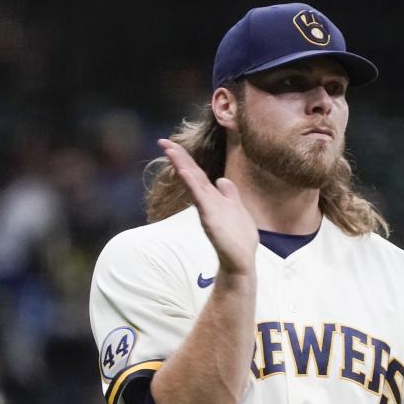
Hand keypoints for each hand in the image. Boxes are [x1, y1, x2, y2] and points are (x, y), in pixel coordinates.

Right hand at [158, 139, 258, 276]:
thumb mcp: (237, 209)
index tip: (173, 144)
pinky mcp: (210, 217)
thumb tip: (222, 180)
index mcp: (214, 197)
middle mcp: (208, 201)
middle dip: (179, 157)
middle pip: (192, 174)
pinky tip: (184, 172)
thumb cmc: (238, 239)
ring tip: (170, 150)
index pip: (198, 174)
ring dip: (182, 165)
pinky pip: (200, 197)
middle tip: (163, 142)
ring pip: (193, 182)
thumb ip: (230, 194)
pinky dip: (191, 184)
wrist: (240, 261)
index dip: (187, 159)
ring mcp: (208, 208)